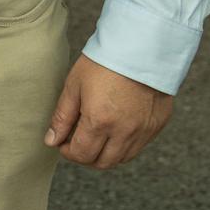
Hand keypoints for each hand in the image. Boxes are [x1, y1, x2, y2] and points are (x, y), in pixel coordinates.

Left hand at [45, 54, 172, 169]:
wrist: (141, 47)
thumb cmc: (104, 63)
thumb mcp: (74, 86)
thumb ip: (62, 117)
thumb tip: (51, 141)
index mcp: (100, 122)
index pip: (82, 154)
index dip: (68, 152)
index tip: (62, 142)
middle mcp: (124, 132)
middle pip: (103, 162)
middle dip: (86, 157)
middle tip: (77, 142)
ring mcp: (144, 131)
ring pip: (122, 158)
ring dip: (106, 154)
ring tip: (96, 135)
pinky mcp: (157, 125)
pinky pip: (139, 146)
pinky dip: (125, 145)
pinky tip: (116, 128)